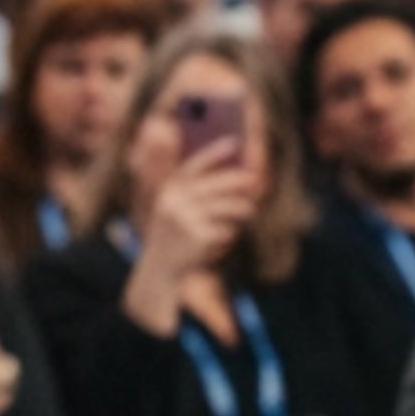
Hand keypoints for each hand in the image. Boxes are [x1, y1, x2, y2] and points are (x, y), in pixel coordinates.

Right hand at [121, 141, 260, 332]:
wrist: (159, 272)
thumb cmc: (172, 238)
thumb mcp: (174, 210)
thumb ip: (194, 193)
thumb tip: (228, 177)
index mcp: (169, 191)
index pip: (194, 166)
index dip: (214, 154)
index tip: (234, 143)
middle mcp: (175, 202)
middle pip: (215, 185)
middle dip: (237, 181)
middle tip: (256, 181)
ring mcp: (186, 220)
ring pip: (226, 208)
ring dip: (242, 209)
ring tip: (249, 211)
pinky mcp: (198, 238)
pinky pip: (226, 230)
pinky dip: (230, 234)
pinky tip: (227, 238)